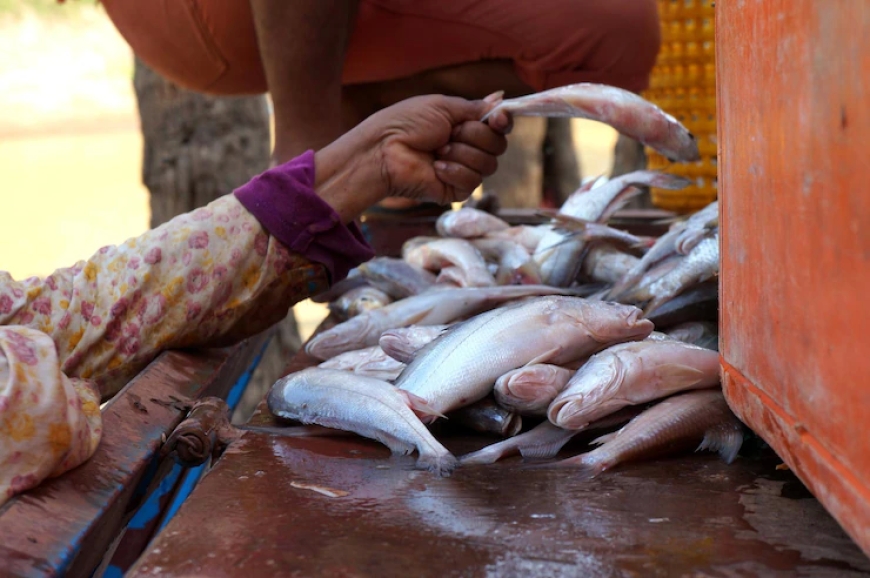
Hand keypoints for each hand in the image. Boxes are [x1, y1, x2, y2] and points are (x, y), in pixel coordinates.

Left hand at [315, 94, 511, 221]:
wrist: (384, 151)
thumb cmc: (406, 124)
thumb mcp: (442, 106)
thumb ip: (474, 107)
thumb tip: (500, 99)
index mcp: (464, 126)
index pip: (499, 127)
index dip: (503, 122)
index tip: (497, 118)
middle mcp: (467, 148)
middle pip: (498, 145)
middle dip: (475, 135)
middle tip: (449, 133)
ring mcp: (462, 170)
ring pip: (488, 164)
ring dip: (462, 153)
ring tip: (437, 151)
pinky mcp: (455, 191)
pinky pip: (473, 182)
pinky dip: (454, 171)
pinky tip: (436, 168)